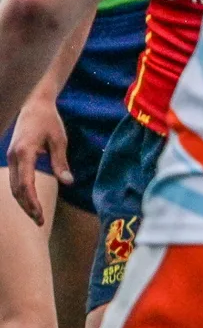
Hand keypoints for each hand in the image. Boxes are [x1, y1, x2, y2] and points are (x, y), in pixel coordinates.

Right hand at [7, 94, 66, 225]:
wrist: (34, 105)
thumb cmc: (49, 121)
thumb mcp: (60, 140)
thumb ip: (61, 162)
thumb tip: (68, 182)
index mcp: (24, 153)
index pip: (25, 184)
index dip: (32, 202)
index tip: (40, 215)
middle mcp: (13, 157)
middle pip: (16, 189)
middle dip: (27, 207)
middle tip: (40, 222)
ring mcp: (10, 157)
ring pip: (13, 186)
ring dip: (24, 202)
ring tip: (37, 216)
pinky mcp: (13, 157)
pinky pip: (15, 179)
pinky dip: (22, 192)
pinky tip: (31, 202)